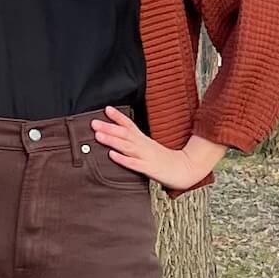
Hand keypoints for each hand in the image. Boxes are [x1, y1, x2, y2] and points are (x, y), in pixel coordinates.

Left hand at [91, 106, 225, 192]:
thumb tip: (121, 137)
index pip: (130, 125)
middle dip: (108, 127)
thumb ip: (136, 142)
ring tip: (98, 135)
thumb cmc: (164, 160)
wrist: (185, 169)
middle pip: (124, 134)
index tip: (106, 109)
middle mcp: (143, 145)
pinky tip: (111, 155)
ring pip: (126, 146)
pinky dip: (122, 159)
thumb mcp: (150, 147)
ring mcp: (146, 156)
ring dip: (112, 140)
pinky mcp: (148, 168)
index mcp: (144, 140)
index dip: (118, 117)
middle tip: (93, 122)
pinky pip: (133, 163)